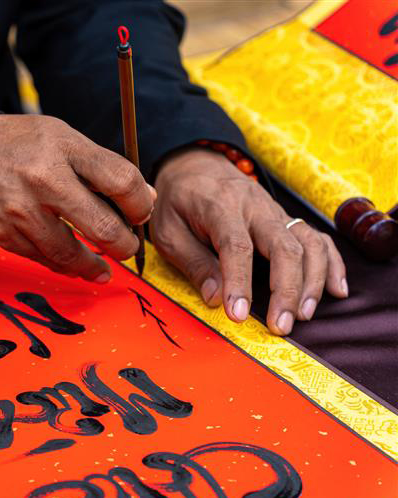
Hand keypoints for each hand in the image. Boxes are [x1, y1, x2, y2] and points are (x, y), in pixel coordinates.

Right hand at [0, 114, 155, 281]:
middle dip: (124, 246)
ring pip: (71, 254)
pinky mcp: (3, 235)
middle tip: (126, 248)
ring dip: (93, 265)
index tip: (139, 212)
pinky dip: (62, 265)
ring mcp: (21, 212)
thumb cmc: (12, 144)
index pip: (121, 181)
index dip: (140, 203)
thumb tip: (142, 197)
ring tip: (103, 267)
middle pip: (103, 227)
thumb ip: (98, 164)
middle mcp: (43, 181)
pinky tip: (74, 265)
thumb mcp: (58, 136)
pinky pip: (42, 259)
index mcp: (63, 149)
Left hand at [151, 147, 347, 335]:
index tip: (239, 315)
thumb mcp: (168, 231)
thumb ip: (193, 262)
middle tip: (281, 326)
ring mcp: (276, 212)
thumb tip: (216, 298)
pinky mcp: (286, 220)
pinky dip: (332, 265)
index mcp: (220, 207)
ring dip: (312, 281)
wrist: (193, 166)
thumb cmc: (177, 202)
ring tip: (303, 315)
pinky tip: (335, 292)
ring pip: (308, 243)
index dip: (239, 283)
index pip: (236, 246)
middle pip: (284, 246)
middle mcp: (255, 208)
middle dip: (286, 289)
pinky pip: (318, 239)